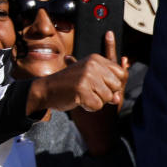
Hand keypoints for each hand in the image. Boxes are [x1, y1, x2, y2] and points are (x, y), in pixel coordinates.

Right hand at [69, 31, 128, 155]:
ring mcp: (87, 76)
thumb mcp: (90, 78)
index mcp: (96, 58)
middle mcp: (93, 64)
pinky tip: (80, 101)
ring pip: (108, 97)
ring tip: (84, 95)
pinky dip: (90, 107)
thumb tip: (118, 99)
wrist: (46, 89)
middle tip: (91, 92)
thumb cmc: (70, 85)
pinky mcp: (81, 89)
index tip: (101, 86)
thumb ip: (107, 86)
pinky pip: (97, 105)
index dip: (114, 85)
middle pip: (116, 86)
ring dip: (97, 101)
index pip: (120, 73)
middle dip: (106, 94)